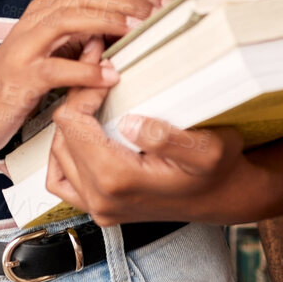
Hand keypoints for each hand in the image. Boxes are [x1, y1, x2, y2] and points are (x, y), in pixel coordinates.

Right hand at [0, 0, 165, 158]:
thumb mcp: (55, 58)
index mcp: (48, 12)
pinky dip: (85, 69)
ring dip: (110, 22)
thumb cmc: (12, 87)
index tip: (163, 6)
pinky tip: (109, 75)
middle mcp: (36, 21)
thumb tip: (131, 37)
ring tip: (140, 31)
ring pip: (71, 19)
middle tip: (161, 15)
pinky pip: (55, 68)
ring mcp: (25, 47)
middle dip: (129, 1)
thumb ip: (85, 43)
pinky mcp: (18, 77)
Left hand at [46, 58, 249, 226]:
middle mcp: (101, 198)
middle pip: (62, 134)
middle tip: (100, 76)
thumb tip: (129, 123)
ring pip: (58, 154)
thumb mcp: (208, 149)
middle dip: (77, 99)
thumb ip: (166, 137)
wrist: (224, 198)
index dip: (84, 90)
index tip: (106, 73)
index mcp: (118, 179)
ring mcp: (99, 207)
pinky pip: (62, 181)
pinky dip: (64, 154)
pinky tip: (81, 136)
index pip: (73, 122)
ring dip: (71, 123)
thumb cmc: (218, 172)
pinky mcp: (100, 208)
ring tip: (93, 100)